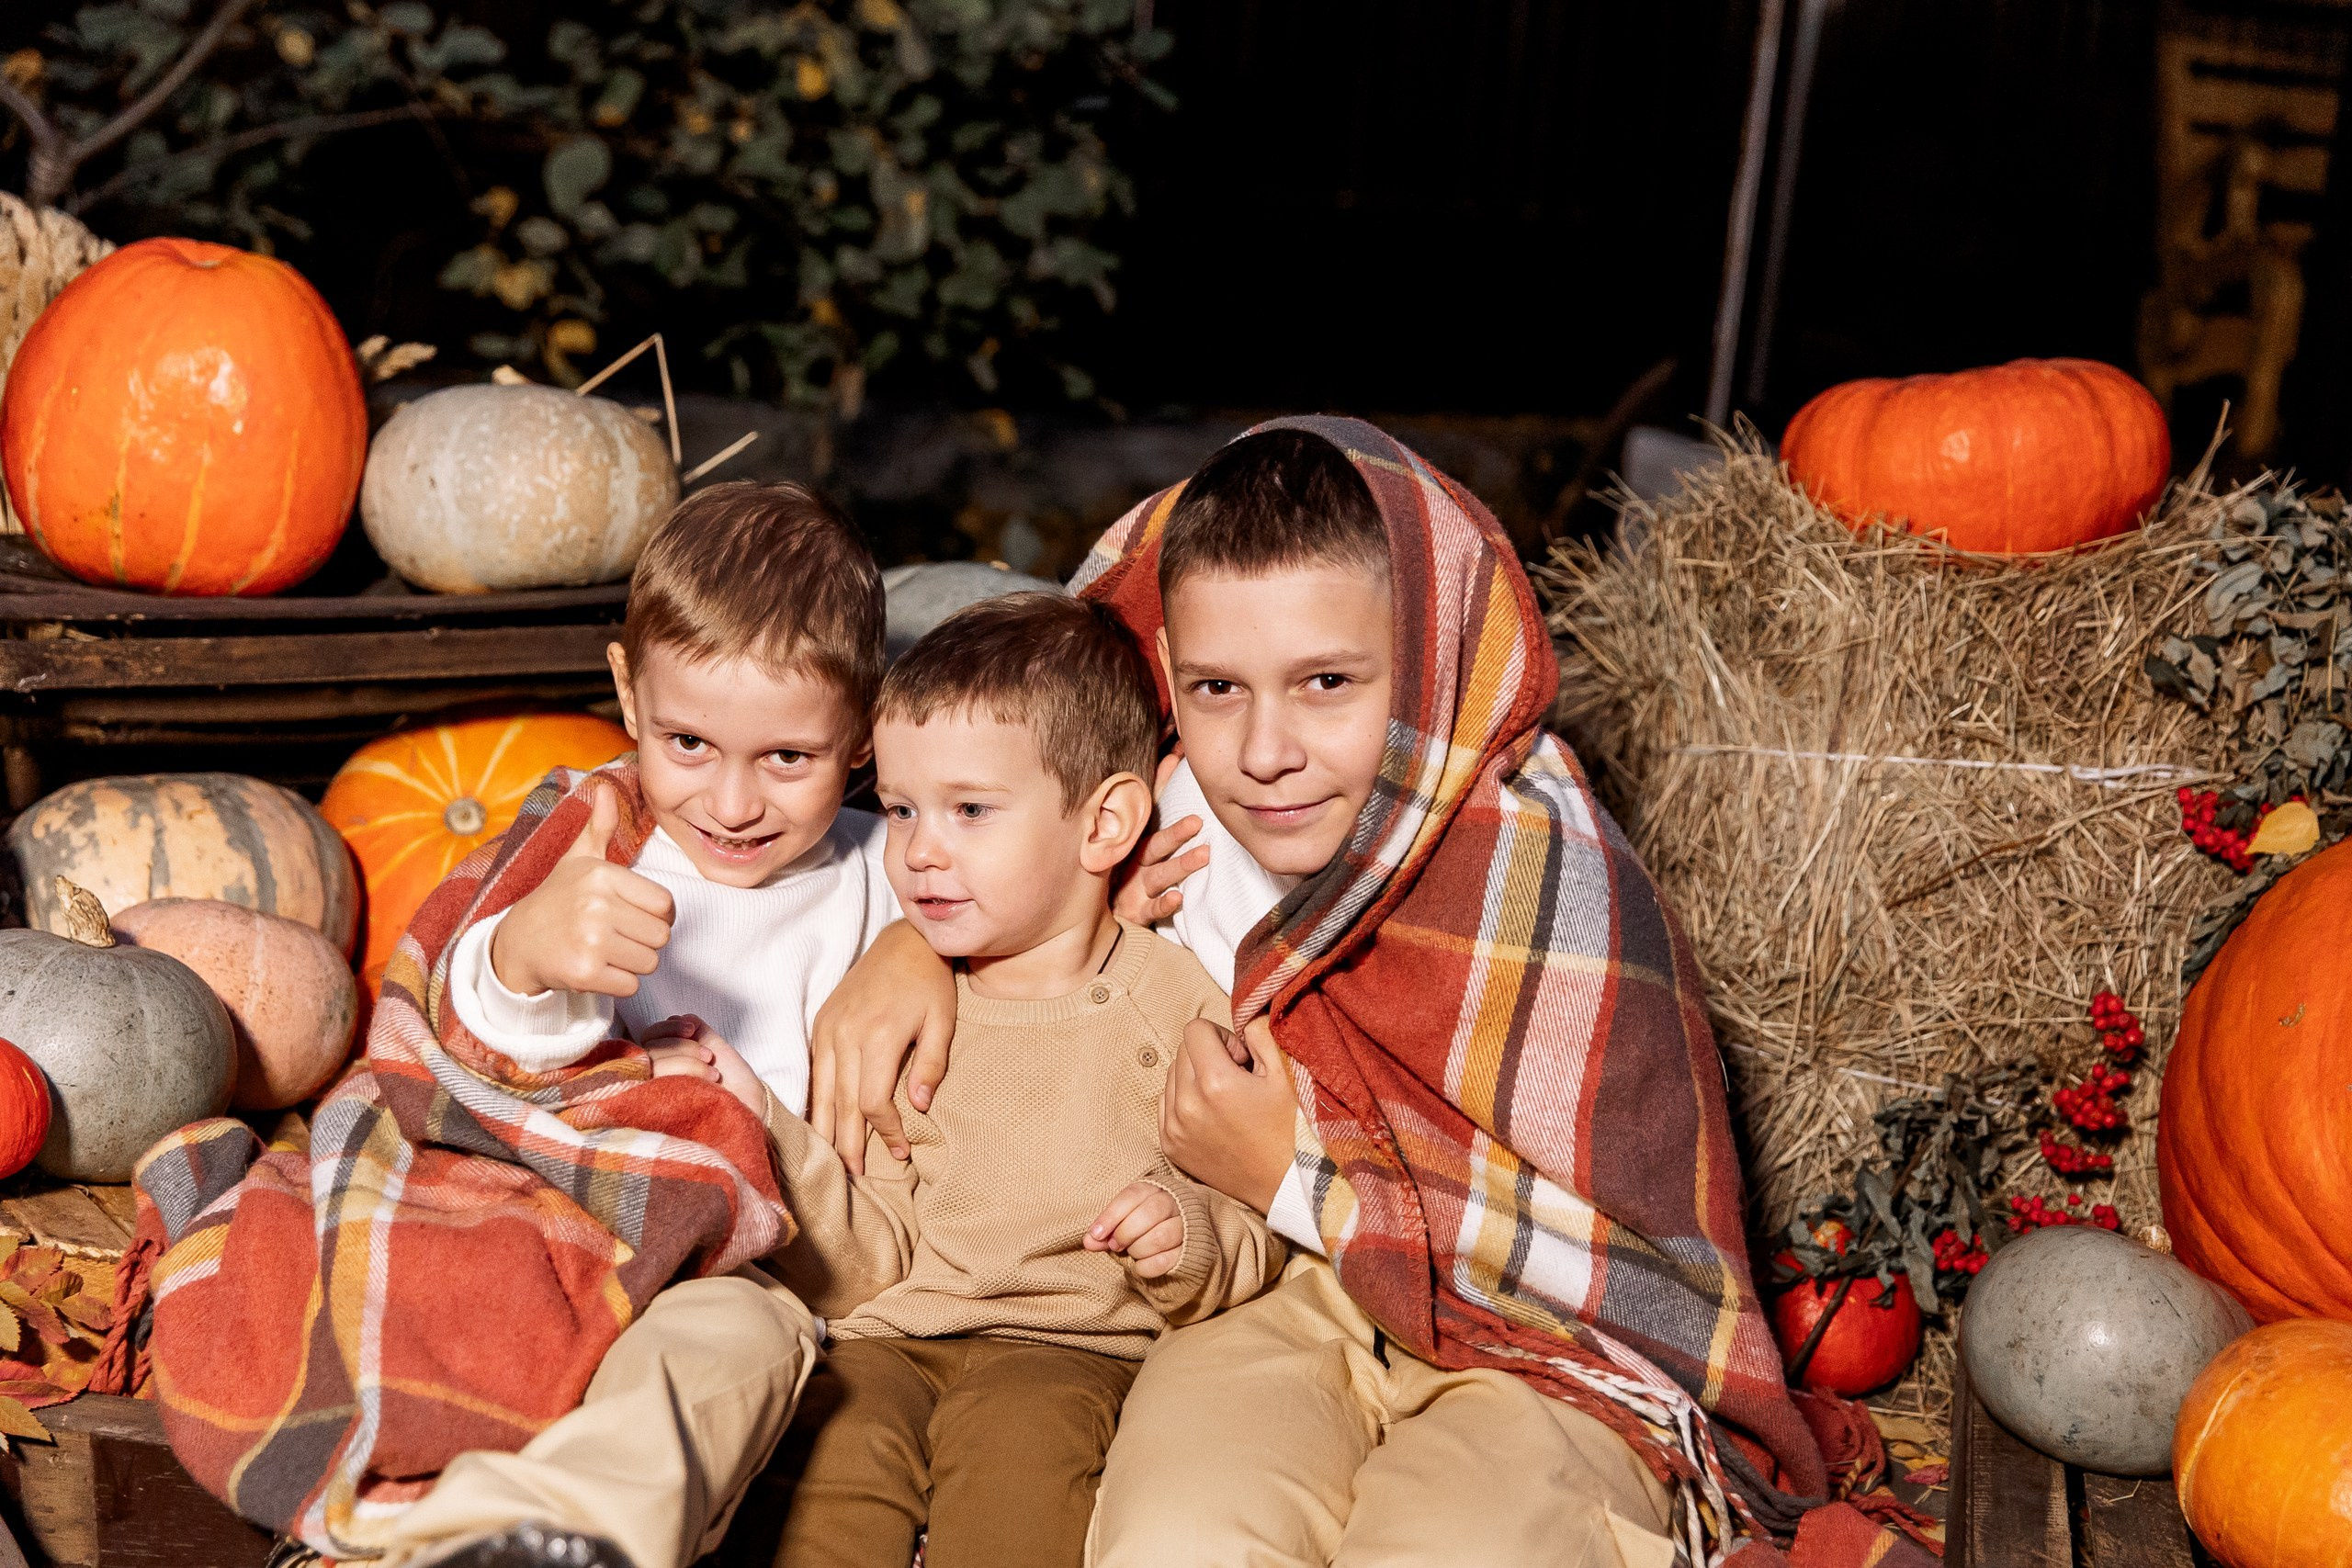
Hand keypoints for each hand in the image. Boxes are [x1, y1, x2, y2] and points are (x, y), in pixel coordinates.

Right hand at [488, 781, 673, 998]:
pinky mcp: (584, 973)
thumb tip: (606, 789)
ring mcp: (590, 940)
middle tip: (616, 937)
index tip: (632, 915)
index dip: (656, 915)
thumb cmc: (557, 900)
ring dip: (632, 964)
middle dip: (644, 941)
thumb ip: (599, 828)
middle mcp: (596, 905)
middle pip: (661, 936)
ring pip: (649, 962)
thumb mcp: (577, 860)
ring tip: (606, 951)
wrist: (516, 945)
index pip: (665, 904)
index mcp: (601, 875)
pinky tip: (596, 969)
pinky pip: (631, 985)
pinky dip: (619, 984)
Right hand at [644, 1015, 763, 1117]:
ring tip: (713, 1074)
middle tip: (708, 1056)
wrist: (749, 1105)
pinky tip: (707, 1083)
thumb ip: (695, 1030)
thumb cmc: (730, 1080)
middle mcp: (653, 1079)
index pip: (647, 1038)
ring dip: (688, 1062)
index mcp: (662, 1062)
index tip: (691, 1028)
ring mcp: (654, 1098)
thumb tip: (681, 1017)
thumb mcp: (712, 1046)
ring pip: (655, 1067)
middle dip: (683, 1047)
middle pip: (650, 1051)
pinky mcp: (661, 1116)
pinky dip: (686, 1076)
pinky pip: (658, 1088)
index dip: (666, 1029)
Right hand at [809, 920, 955, 1172]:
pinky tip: (820, 1125)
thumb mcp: (943, 1022)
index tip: (902, 1152)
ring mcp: (828, 1029)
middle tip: (856, 1178)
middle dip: (849, 1145)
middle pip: (841, 1104)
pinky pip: (813, 1072)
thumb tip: (919, 1107)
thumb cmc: (930, 984)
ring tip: (833, 1163)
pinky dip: (816, 1101)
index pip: (872, 1102)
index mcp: (879, 1036)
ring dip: (825, 1130)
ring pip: (820, 1092)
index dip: (885, 1132)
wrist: (902, 942)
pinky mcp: (820, 1024)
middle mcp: (846, 1034)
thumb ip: (931, 1066)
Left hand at [1086, 1181, 1185, 1277]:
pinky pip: (1168, 1260)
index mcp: (1153, 1189)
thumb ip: (1106, 1230)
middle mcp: (1173, 1203)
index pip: (1132, 1196)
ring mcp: (1185, 1225)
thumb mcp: (1124, 1220)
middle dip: (1126, 1233)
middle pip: (1150, 1213)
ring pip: (1161, 1236)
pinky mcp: (1190, 1249)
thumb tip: (1089, 1241)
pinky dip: (1148, 1266)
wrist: (1183, 1229)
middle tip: (1115, 1245)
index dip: (1111, 1216)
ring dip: (1138, 1249)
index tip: (1096, 1234)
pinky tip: (1140, 1265)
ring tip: (1131, 1252)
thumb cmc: (1146, 1222)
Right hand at [1113, 752, 1209, 926]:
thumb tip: (1174, 755)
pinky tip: (1179, 898)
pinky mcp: (1136, 913)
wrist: (1100, 915)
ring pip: (1157, 876)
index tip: (1176, 764)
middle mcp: (1131, 863)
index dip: (1161, 788)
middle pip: (1153, 846)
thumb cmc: (1125, 871)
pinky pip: (1151, 910)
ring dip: (1179, 866)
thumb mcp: (1138, 833)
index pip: (1147, 813)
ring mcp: (1133, 888)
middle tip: (1197, 822)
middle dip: (1174, 834)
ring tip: (1204, 856)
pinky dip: (1164, 904)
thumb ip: (1156, 793)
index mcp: (1132, 842)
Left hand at [1160, 1017, 1296, 1212]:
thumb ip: (1262, 1032)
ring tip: (1227, 1099)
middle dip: (1208, 1055)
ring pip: (1171, 1075)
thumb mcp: (1286, 1073)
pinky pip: (1165, 1103)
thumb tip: (1244, 1015)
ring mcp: (1174, 1128)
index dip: (1223, 1036)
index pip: (1195, 1029)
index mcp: (1214, 1083)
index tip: (1243, 1060)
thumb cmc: (1292, 1128)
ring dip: (1195, 1077)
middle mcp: (1186, 1105)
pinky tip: (1214, 1115)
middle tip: (1239, 1078)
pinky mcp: (1170, 1146)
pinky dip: (1185, 1101)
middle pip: (1182, 1050)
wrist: (1287, 1186)